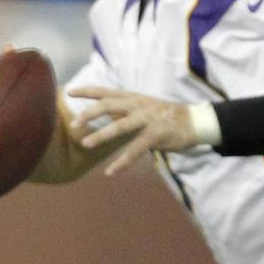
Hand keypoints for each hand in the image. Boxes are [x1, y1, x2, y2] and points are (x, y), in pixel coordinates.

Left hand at [68, 86, 202, 175]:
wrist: (194, 121)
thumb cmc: (165, 116)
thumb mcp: (142, 108)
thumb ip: (123, 111)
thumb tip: (103, 112)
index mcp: (133, 97)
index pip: (106, 91)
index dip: (87, 91)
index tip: (69, 91)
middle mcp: (138, 105)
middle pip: (109, 104)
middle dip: (90, 113)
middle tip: (74, 124)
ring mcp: (148, 118)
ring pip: (120, 125)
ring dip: (102, 134)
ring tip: (86, 144)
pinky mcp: (157, 134)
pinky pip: (136, 149)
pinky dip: (123, 162)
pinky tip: (111, 172)